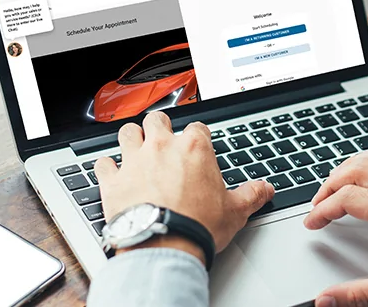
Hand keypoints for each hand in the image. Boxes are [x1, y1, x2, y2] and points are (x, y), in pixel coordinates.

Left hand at [94, 111, 274, 263]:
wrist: (164, 246)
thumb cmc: (197, 227)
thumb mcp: (235, 212)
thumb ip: (251, 195)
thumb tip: (265, 189)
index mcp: (193, 149)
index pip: (196, 128)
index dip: (197, 137)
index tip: (197, 147)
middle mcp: (161, 148)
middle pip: (156, 120)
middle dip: (159, 127)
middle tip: (163, 140)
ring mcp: (134, 162)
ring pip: (127, 132)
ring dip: (131, 138)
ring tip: (136, 148)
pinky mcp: (112, 180)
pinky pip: (102, 163)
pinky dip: (106, 167)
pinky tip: (111, 173)